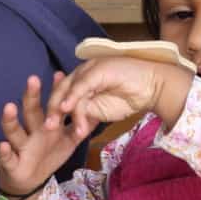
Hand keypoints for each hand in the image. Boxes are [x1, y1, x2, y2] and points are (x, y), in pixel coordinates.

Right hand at [0, 73, 89, 199]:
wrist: (31, 180)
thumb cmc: (49, 154)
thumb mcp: (67, 141)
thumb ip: (78, 126)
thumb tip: (96, 109)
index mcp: (45, 124)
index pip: (50, 104)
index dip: (55, 91)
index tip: (60, 75)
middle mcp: (31, 131)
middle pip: (31, 111)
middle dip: (32, 96)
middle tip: (33, 79)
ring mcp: (20, 145)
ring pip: (14, 130)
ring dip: (10, 119)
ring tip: (9, 106)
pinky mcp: (12, 163)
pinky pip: (7, 157)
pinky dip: (5, 152)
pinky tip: (3, 145)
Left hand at [55, 57, 193, 136]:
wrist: (153, 86)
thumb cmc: (131, 97)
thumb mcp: (103, 110)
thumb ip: (88, 113)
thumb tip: (75, 124)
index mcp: (82, 82)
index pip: (62, 95)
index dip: (54, 110)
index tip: (49, 129)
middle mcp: (82, 75)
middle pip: (61, 91)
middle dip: (52, 110)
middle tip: (47, 128)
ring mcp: (89, 71)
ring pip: (68, 90)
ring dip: (63, 111)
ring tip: (58, 128)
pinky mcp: (97, 70)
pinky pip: (81, 86)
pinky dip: (73, 98)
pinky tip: (67, 110)